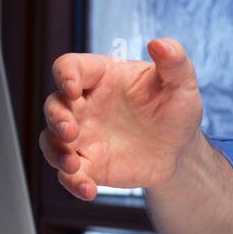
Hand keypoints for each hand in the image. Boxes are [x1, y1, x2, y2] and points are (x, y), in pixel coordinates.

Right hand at [39, 38, 203, 200]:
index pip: (70, 67)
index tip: (73, 88)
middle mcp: (85, 105)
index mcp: (102, 76)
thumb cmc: (175, 107)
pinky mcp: (88, 163)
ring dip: (55, 153)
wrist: (179, 148)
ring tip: (73, 165)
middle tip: (70, 131)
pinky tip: (88, 190)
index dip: (65, 75)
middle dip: (56, 117)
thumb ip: (174, 60)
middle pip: (54, 105)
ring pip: (51, 141)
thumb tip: (159, 43)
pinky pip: (69, 173)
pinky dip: (72, 183)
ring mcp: (83, 135)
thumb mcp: (181, 83)